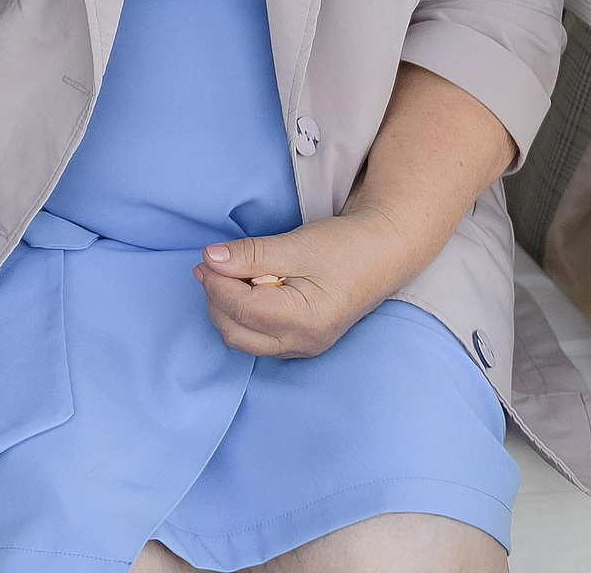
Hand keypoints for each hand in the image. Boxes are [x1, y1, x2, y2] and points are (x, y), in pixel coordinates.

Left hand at [193, 209, 413, 359]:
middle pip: (236, 334)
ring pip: (245, 340)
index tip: (206, 258)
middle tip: (211, 266)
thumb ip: (251, 254)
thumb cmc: (345, 247)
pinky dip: (244, 316)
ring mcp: (305, 347)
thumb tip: (211, 259)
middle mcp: (304, 342)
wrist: (384, 252)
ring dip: (228, 310)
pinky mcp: (304, 341)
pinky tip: (248, 289)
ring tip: (228, 275)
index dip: (217, 284)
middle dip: (216, 300)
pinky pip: (260, 339)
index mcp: (305, 320)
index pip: (242, 309)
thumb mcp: (295, 245)